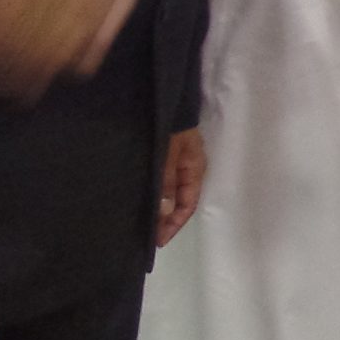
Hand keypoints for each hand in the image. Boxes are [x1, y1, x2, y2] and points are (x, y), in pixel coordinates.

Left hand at [156, 127, 206, 247]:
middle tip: (148, 236)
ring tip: (144, 222)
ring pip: (172, 193)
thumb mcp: (167, 155)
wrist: (169, 100)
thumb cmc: (170, 127)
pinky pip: (166, 182)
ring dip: (161, 208)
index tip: (158, 240)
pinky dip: (157, 194)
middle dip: (166, 220)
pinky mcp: (170, 156)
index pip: (188, 204)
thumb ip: (165, 182)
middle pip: (181, 201)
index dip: (174, 224)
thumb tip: (164, 212)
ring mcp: (180, 162)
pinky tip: (146, 199)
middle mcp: (190, 168)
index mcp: (194, 169)